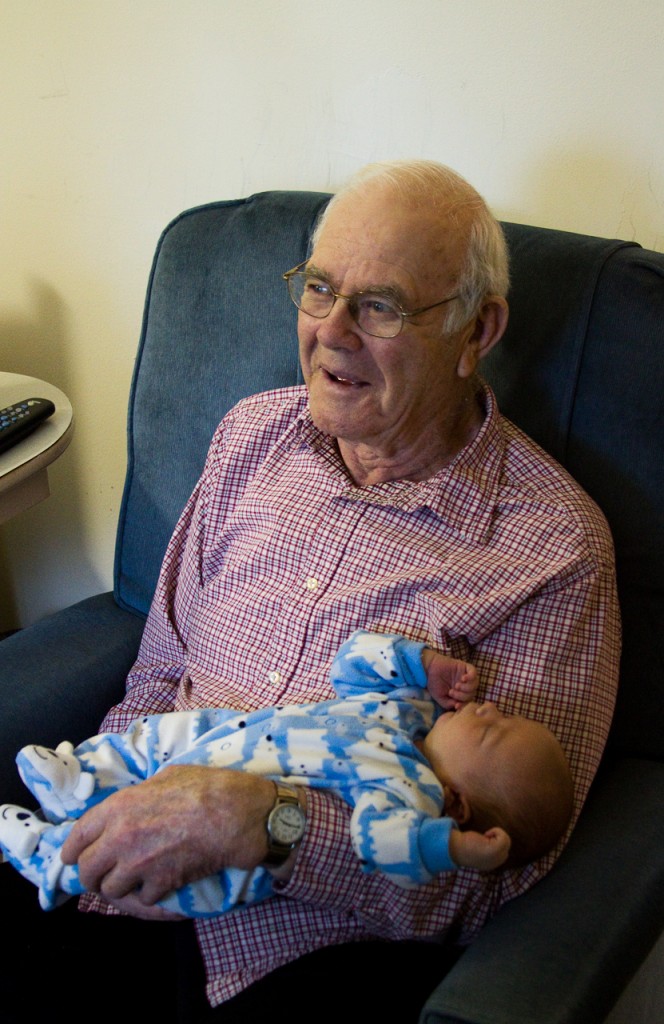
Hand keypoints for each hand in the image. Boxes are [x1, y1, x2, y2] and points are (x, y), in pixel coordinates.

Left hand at [60, 765, 275, 914]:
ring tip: (133, 881)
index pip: (77, 836)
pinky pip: (142, 899)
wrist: (234, 814)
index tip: (72, 857)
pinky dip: (150, 894)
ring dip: (120, 888)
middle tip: (103, 876)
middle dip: (92, 876)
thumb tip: (135, 803)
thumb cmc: (205, 787)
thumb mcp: (166, 776)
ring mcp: (138, 864)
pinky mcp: (159, 884)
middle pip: (87, 870)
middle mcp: (120, 837)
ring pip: (110, 890)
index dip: (72, 850)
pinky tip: (161, 882)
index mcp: (118, 806)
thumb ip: (140, 794)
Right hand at [421, 649, 477, 708]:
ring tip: (456, 686)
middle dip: (462, 696)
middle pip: (472, 693)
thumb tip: (458, 706)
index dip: (464, 705)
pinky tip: (463, 678)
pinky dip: (471, 677)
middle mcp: (464, 685)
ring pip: (475, 684)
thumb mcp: (440, 697)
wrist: (428, 669)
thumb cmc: (434, 683)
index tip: (456, 705)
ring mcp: (465, 676)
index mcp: (460, 693)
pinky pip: (474, 672)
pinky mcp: (464, 667)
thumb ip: (449, 704)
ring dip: (467, 688)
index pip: (467, 701)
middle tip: (451, 692)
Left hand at [449, 826, 510, 871]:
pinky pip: (505, 838)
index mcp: (492, 864)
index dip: (496, 841)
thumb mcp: (479, 848)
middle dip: (498, 838)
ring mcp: (497, 858)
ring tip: (486, 835)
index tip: (485, 840)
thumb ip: (488, 847)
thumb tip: (492, 838)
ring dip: (497, 834)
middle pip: (507, 846)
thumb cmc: (464, 845)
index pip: (504, 852)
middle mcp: (496, 863)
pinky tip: (486, 834)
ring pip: (507, 842)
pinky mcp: (495, 850)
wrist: (455, 847)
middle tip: (484, 837)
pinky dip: (497, 831)